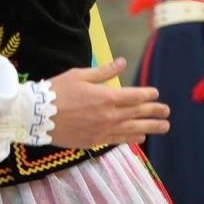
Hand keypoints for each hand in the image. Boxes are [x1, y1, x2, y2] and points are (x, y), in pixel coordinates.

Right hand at [47, 58, 169, 146]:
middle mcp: (108, 115)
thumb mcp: (79, 75)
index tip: (156, 94)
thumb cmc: (57, 91)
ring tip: (164, 128)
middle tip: (167, 112)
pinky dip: (131, 138)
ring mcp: (102, 130)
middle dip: (154, 112)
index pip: (134, 96)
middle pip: (137, 113)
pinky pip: (117, 140)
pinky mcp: (94, 141)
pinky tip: (140, 138)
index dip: (147, 95)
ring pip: (132, 129)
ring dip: (150, 128)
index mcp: (105, 97)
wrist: (36, 116)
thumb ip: (104, 72)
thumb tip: (122, 62)